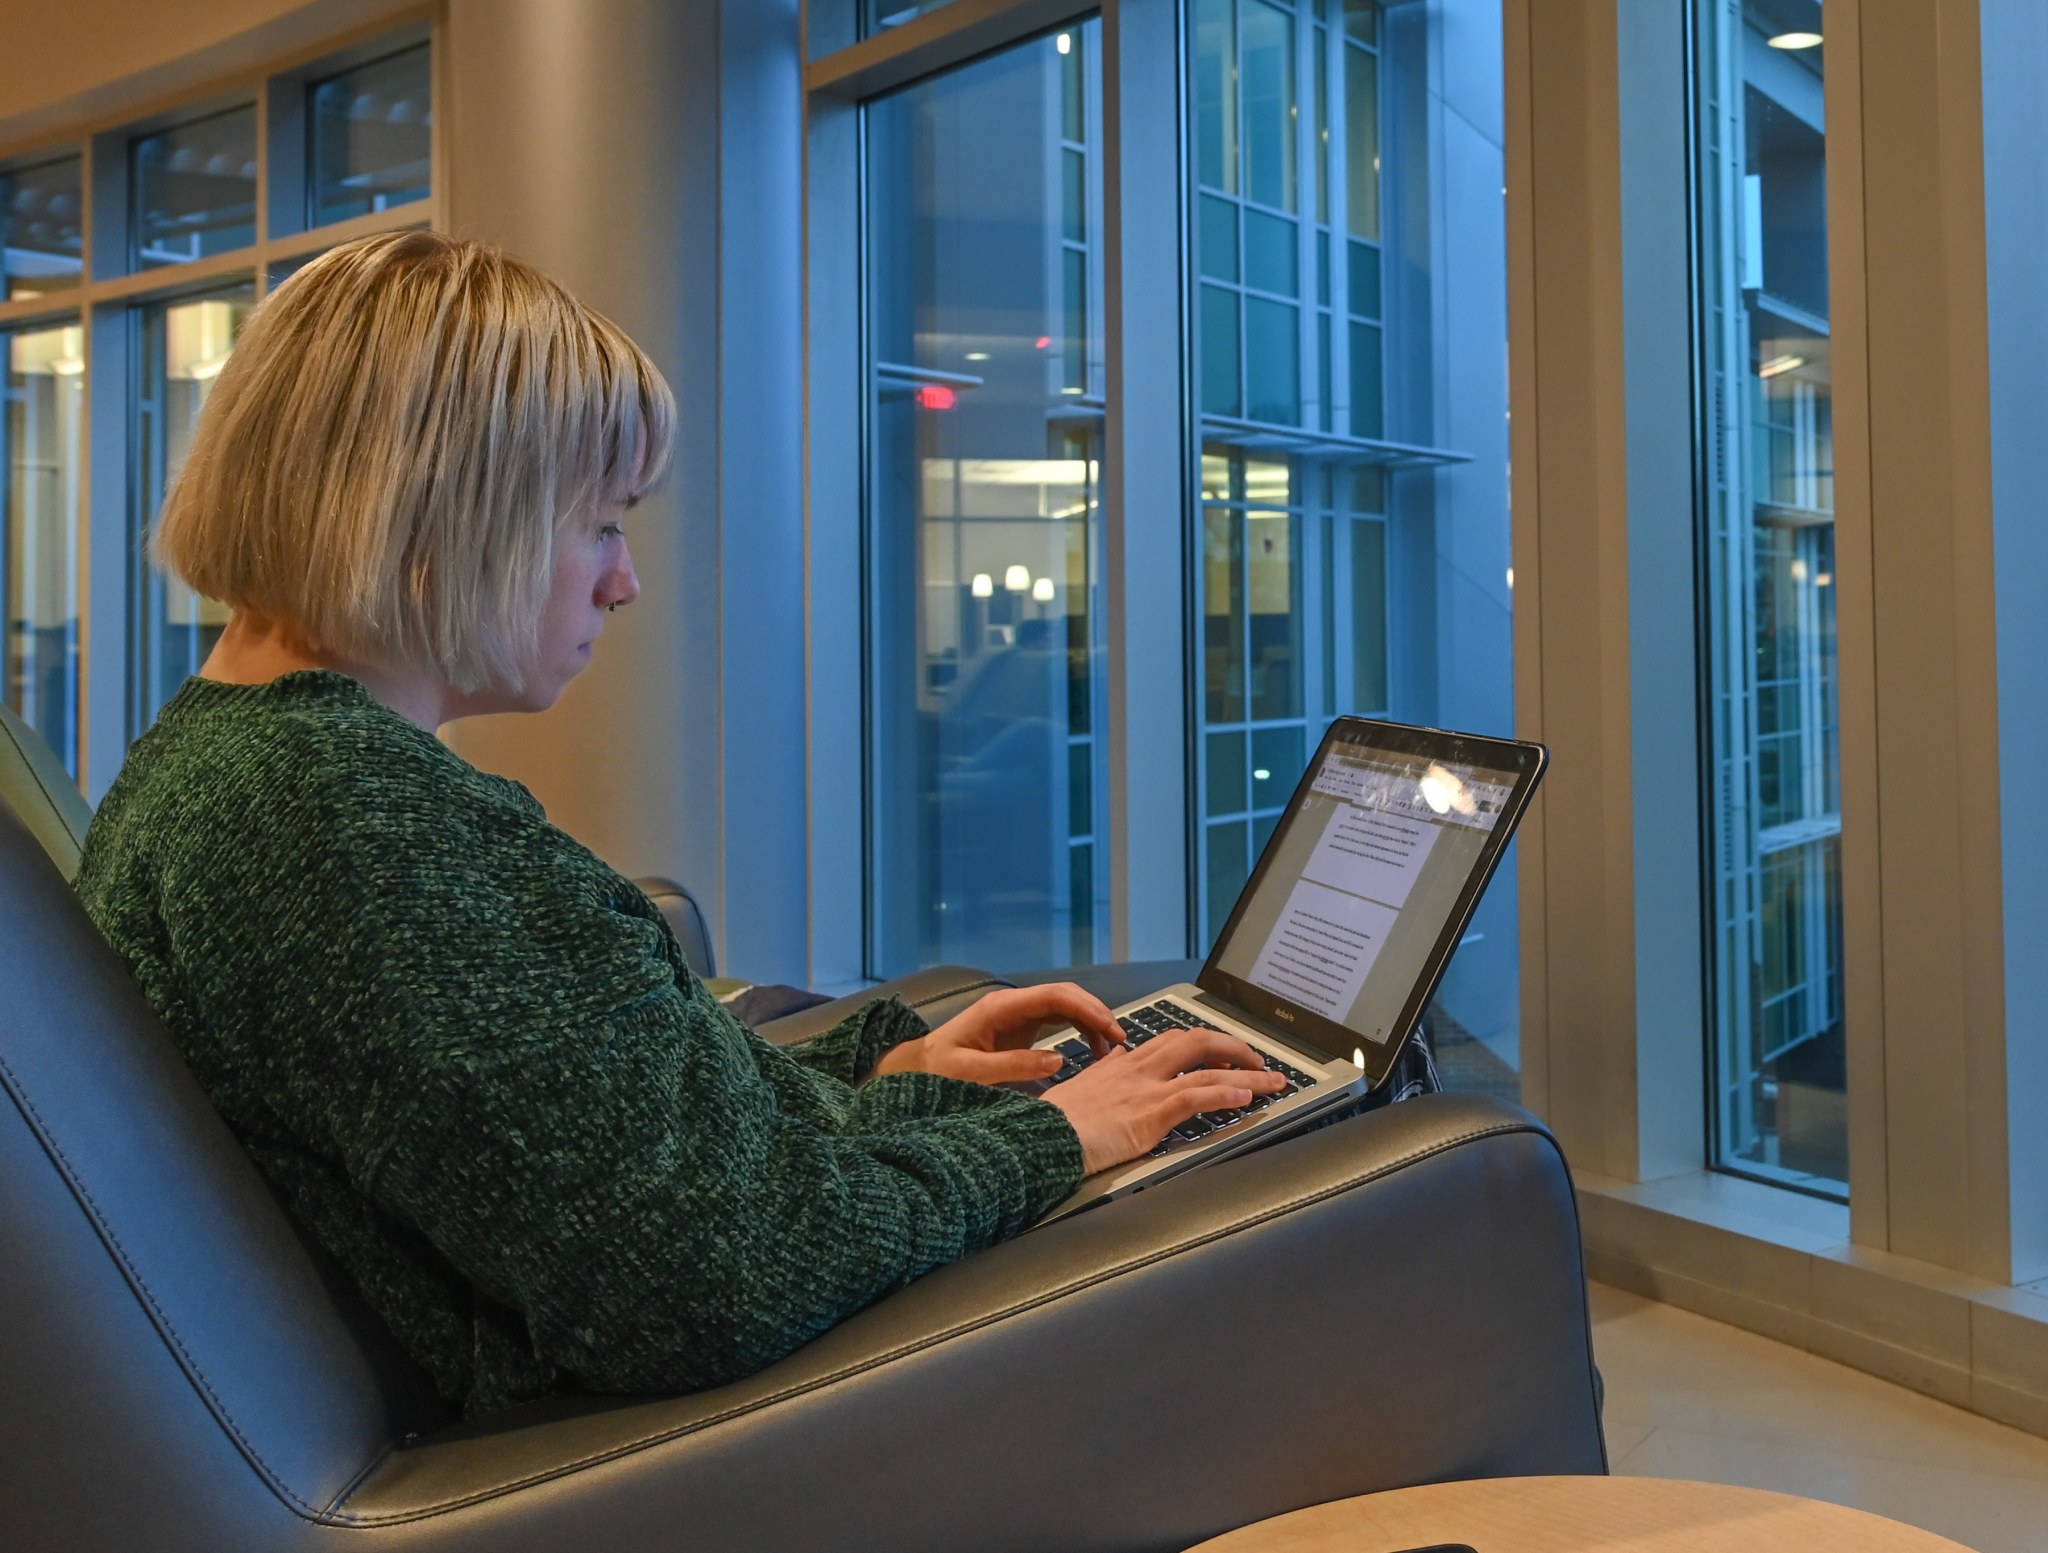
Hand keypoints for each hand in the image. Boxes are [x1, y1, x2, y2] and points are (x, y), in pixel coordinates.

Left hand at [872, 983, 1125, 1084]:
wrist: (915, 1071)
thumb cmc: (936, 1072)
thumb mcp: (970, 1073)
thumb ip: (1013, 1066)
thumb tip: (1057, 1060)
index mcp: (1001, 1009)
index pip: (1054, 995)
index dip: (1087, 1008)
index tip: (1110, 1029)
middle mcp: (1013, 1007)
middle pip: (1066, 996)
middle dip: (1096, 1013)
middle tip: (1119, 1040)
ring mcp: (1018, 1017)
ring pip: (1066, 1007)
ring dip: (1091, 1023)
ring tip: (1110, 1050)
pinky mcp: (1021, 1031)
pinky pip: (1058, 1022)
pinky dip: (1080, 1031)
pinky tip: (1091, 1050)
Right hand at [1041, 1028, 1288, 1173]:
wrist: (1037, 1138)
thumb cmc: (1051, 1123)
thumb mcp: (1077, 1089)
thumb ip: (1102, 1075)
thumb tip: (1113, 1060)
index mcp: (1120, 1065)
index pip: (1169, 1041)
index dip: (1201, 1043)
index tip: (1220, 1051)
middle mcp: (1137, 1070)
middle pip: (1194, 1041)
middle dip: (1232, 1046)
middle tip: (1256, 1059)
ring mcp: (1145, 1090)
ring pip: (1207, 1067)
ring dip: (1246, 1072)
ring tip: (1272, 1080)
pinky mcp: (1149, 1114)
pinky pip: (1197, 1095)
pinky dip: (1226, 1094)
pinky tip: (1246, 1097)